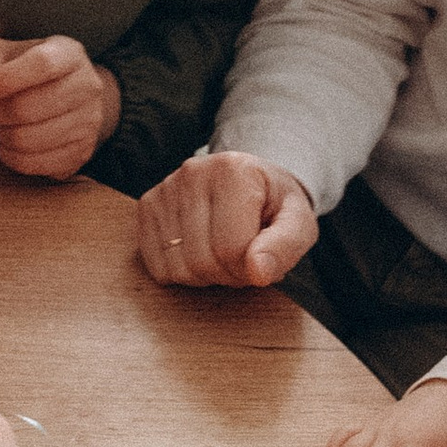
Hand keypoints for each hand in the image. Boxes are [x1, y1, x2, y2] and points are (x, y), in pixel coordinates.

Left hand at [0, 36, 119, 181]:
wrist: (69, 96)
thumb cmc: (28, 71)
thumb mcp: (4, 52)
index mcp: (70, 54)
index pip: (42, 64)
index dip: (5, 79)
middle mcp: (88, 86)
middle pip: (28, 108)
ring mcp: (88, 123)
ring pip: (26, 139)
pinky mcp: (80, 153)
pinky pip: (31, 163)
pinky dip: (8, 155)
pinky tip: (6, 143)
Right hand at [135, 151, 317, 289]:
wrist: (251, 183)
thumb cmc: (274, 206)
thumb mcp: (298, 223)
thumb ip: (285, 247)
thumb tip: (258, 271)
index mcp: (234, 171)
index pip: (232, 250)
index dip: (250, 269)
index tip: (260, 256)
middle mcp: (194, 173)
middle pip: (202, 261)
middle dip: (227, 273)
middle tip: (241, 257)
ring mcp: (166, 188)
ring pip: (178, 268)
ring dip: (203, 275)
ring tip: (220, 252)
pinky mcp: (148, 205)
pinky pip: (155, 265)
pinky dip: (179, 270)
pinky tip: (197, 251)